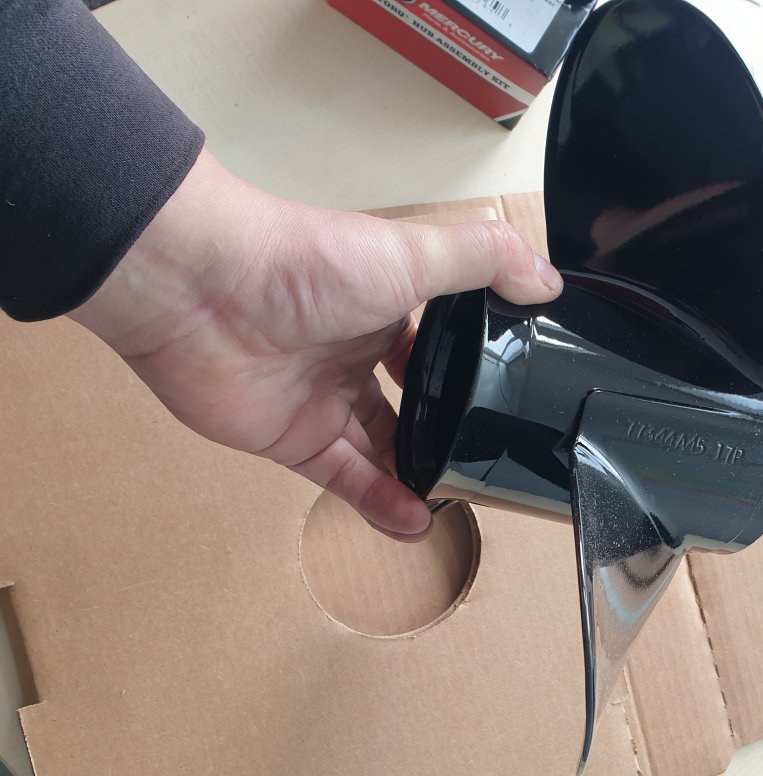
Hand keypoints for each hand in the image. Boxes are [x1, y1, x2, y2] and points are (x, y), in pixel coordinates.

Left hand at [71, 149, 561, 541]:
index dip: (475, 371)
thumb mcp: (413, 252)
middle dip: (449, 432)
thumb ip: (485, 261)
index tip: (512, 400)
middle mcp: (355, 349)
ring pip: (383, 448)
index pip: (443, 342)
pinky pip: (345, 479)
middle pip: (415, 402)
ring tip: (461, 500)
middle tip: (488, 462)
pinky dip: (380, 502)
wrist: (199, 289)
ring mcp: (324, 396)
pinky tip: (416, 520)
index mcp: (387, 301)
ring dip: (419, 475)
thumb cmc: (300, 260)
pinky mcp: (292, 438)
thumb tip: (547, 281)